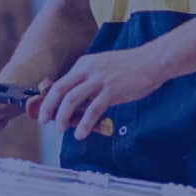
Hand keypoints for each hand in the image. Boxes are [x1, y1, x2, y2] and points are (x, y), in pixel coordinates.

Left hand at [37, 48, 165, 140]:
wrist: (151, 61)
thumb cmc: (129, 67)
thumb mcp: (103, 68)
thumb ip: (89, 82)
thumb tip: (77, 103)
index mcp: (84, 64)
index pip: (61, 82)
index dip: (50, 98)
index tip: (46, 110)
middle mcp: (88, 70)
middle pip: (60, 89)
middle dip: (49, 106)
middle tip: (44, 120)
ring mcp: (99, 80)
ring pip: (72, 99)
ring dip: (63, 117)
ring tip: (60, 129)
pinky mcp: (112, 91)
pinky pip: (93, 110)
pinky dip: (84, 124)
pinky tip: (80, 134)